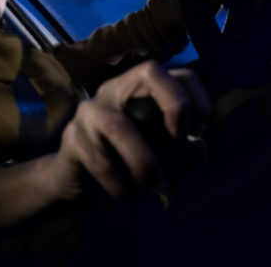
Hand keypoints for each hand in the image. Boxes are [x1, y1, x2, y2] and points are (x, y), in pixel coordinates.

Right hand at [51, 61, 211, 201]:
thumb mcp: (163, 158)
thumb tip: (198, 147)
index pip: (181, 76)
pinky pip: (99, 161)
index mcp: (144, 92)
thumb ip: (183, 150)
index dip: (199, 101)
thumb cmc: (128, 165)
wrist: (82, 188)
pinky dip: (119, 185)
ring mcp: (90, 110)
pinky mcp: (71, 138)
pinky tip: (126, 200)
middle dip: (175, 104)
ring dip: (144, 163)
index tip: (197, 134)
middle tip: (181, 138)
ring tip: (158, 188)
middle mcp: (117, 90)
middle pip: (150, 71)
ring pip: (119, 126)